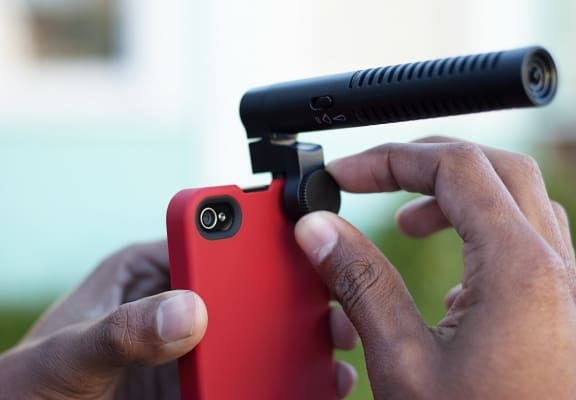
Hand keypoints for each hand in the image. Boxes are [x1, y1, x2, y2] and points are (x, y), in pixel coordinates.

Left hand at [0, 241, 357, 398]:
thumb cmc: (25, 385)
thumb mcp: (69, 353)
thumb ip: (124, 332)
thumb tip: (188, 313)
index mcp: (143, 272)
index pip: (201, 241)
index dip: (244, 235)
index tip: (286, 240)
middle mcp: (172, 303)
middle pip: (239, 289)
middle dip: (285, 291)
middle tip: (324, 297)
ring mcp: (187, 346)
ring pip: (249, 334)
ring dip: (290, 335)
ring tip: (330, 341)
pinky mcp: (193, 384)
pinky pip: (240, 376)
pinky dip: (271, 377)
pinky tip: (300, 382)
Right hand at [295, 137, 575, 398]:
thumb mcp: (403, 360)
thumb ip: (360, 282)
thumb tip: (319, 229)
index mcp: (517, 268)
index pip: (454, 169)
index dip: (391, 159)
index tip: (344, 176)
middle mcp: (549, 269)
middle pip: (495, 168)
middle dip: (427, 162)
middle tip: (376, 177)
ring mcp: (558, 290)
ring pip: (515, 200)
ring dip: (457, 194)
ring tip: (408, 219)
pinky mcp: (552, 313)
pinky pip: (521, 242)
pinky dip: (477, 231)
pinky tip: (444, 273)